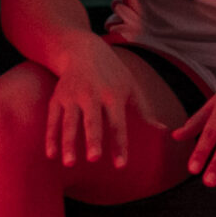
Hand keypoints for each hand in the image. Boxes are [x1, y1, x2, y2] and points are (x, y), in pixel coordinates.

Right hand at [46, 38, 146, 168]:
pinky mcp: (57, 98)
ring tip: (70, 164)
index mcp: (113, 95)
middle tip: (94, 159)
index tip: (121, 166)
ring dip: (68, 143)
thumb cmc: (112, 74)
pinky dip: (51, 137)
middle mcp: (91, 95)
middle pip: (92, 121)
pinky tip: (51, 155)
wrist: (83, 50)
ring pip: (69, 122)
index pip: (117, 124)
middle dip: (93, 140)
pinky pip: (53, 120)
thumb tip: (164, 131)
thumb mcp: (131, 87)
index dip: (119, 145)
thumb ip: (144, 111)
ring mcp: (72, 96)